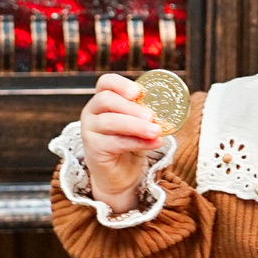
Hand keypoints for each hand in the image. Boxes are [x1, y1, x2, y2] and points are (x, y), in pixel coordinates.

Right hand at [80, 73, 165, 216]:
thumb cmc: (129, 144)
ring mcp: (89, 130)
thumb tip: (168, 110)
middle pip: (107, 100)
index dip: (121, 84)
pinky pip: (115, 142)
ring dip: (136, 125)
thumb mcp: (139, 124)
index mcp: (103, 100)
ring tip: (156, 131)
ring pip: (110, 122)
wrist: (119, 175)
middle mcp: (92, 112)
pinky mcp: (93, 149)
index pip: (106, 82)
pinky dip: (137, 142)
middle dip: (131, 107)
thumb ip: (147, 115)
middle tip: (151, 116)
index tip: (139, 92)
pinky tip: (153, 143)